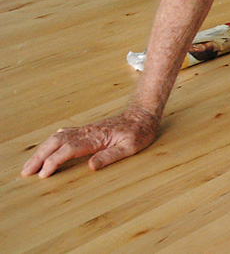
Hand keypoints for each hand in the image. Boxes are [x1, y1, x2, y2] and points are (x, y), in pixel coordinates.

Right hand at [21, 105, 159, 177]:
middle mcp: (86, 132)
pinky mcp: (86, 130)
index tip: (42, 174)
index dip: (53, 162)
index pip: (68, 150)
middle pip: (56, 143)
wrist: (142, 116)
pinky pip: (63, 134)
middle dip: (39, 157)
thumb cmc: (138, 133)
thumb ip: (110, 156)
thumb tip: (91, 166)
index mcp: (95, 138)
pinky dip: (50, 142)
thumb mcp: (130, 147)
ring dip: (41, 150)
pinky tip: (46, 147)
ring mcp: (85, 130)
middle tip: (26, 172)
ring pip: (56, 138)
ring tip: (30, 164)